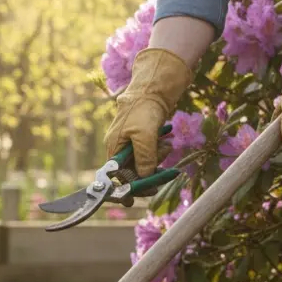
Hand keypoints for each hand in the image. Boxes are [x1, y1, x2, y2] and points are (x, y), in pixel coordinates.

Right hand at [103, 48, 192, 177]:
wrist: (153, 89)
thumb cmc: (144, 109)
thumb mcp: (144, 135)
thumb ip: (144, 158)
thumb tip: (144, 177)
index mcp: (113, 147)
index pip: (118, 174)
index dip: (130, 185)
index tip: (144, 193)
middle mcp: (119, 147)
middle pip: (133, 170)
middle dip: (150, 168)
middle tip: (164, 167)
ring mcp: (130, 143)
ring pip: (144, 162)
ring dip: (157, 158)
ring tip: (167, 146)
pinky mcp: (141, 138)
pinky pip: (150, 153)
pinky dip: (159, 151)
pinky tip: (167, 143)